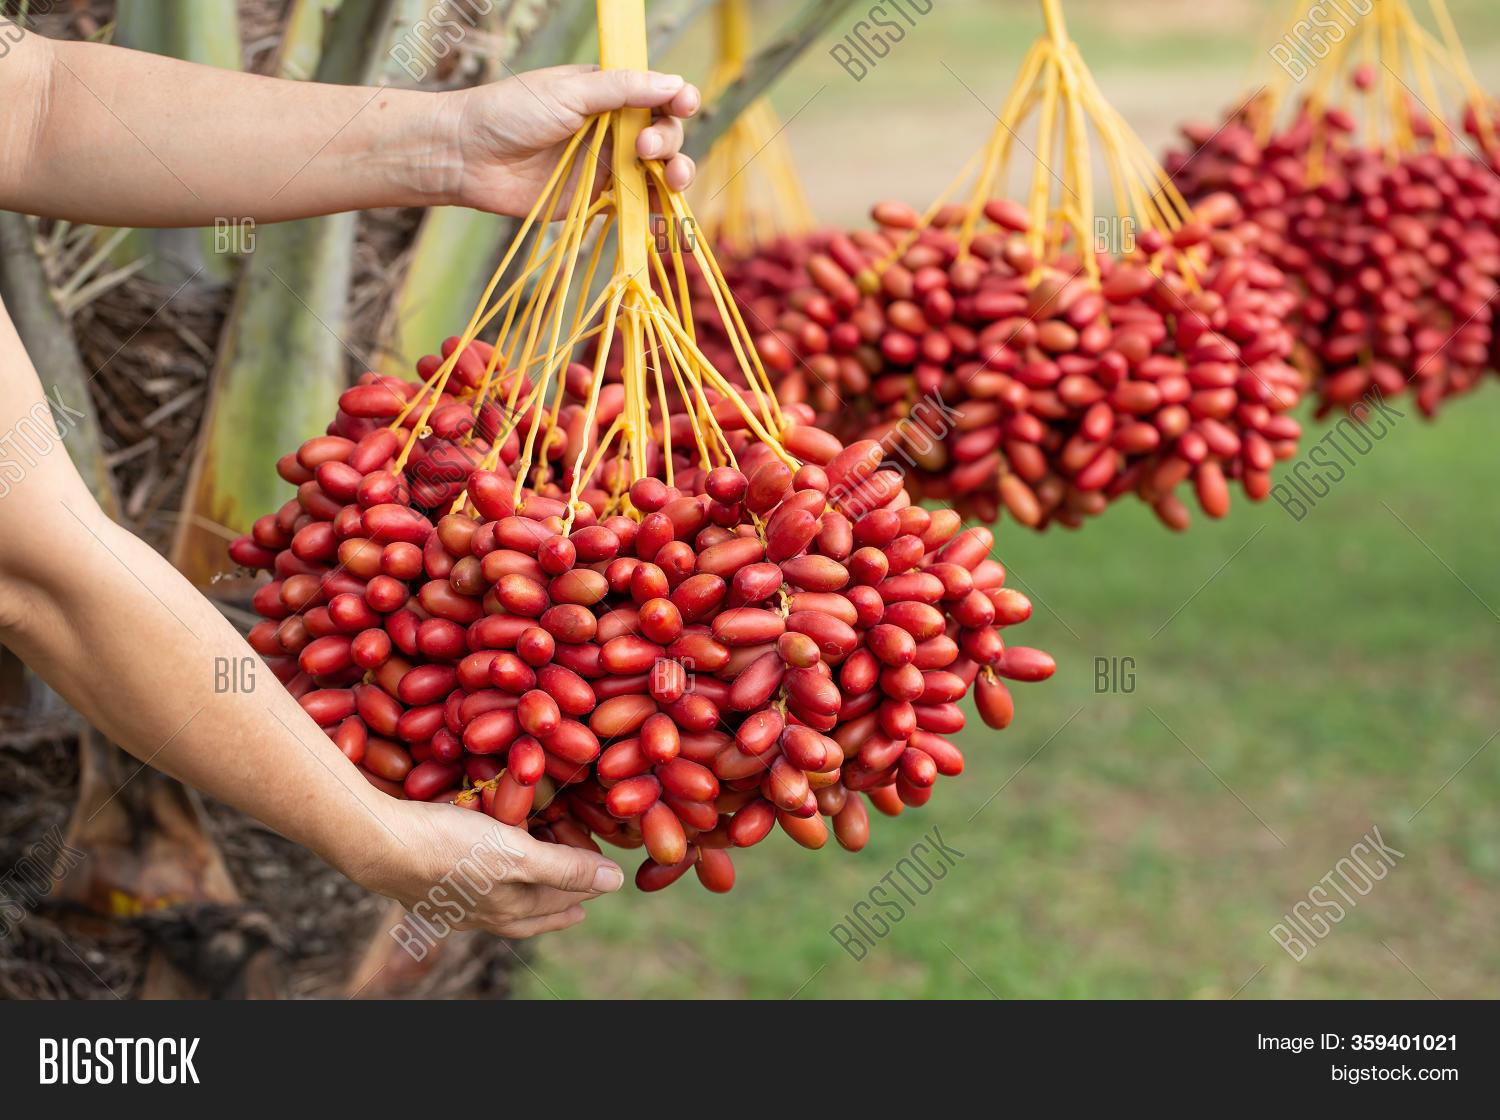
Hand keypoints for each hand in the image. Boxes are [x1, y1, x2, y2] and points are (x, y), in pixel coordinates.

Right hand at [351, 796, 624, 937]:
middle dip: (559, 900)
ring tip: (540, 890)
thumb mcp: (516, 855)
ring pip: (500, 903)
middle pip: (532, 909)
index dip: (584, 888)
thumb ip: (565, 869)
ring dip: (525, 894)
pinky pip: (469, 891)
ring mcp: (452, 903)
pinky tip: (482, 879)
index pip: (559, 900)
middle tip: (581, 898)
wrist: (378, 847)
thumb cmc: (450, 848)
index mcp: (508, 908)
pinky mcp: (427, 886)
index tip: (604, 882)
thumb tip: (616, 881)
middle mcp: (482, 913)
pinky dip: (487, 885)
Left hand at [448, 63, 700, 217]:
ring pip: (658, 171)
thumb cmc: (510, 113)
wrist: (467, 157)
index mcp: (606, 94)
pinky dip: (655, 209)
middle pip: (663, 134)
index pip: (656, 96)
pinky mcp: (597, 200)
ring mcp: (607, 165)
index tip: (684, 102)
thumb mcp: (568, 92)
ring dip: (674, 173)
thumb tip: (673, 82)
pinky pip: (636, 204)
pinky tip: (663, 212)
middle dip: (668, 140)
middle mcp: (612, 129)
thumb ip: (622, 90)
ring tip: (672, 178)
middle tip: (645, 146)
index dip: (677, 99)